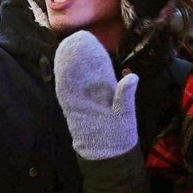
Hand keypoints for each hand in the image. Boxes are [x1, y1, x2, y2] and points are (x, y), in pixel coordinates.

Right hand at [54, 30, 138, 159]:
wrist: (107, 154)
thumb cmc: (119, 134)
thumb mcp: (125, 112)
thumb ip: (125, 94)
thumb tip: (133, 76)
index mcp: (107, 90)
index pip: (99, 67)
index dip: (94, 54)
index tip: (90, 40)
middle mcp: (92, 92)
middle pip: (83, 69)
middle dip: (79, 54)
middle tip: (76, 37)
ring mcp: (81, 99)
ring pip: (72, 77)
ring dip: (68, 63)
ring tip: (66, 46)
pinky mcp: (72, 107)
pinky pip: (65, 91)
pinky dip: (62, 78)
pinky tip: (59, 66)